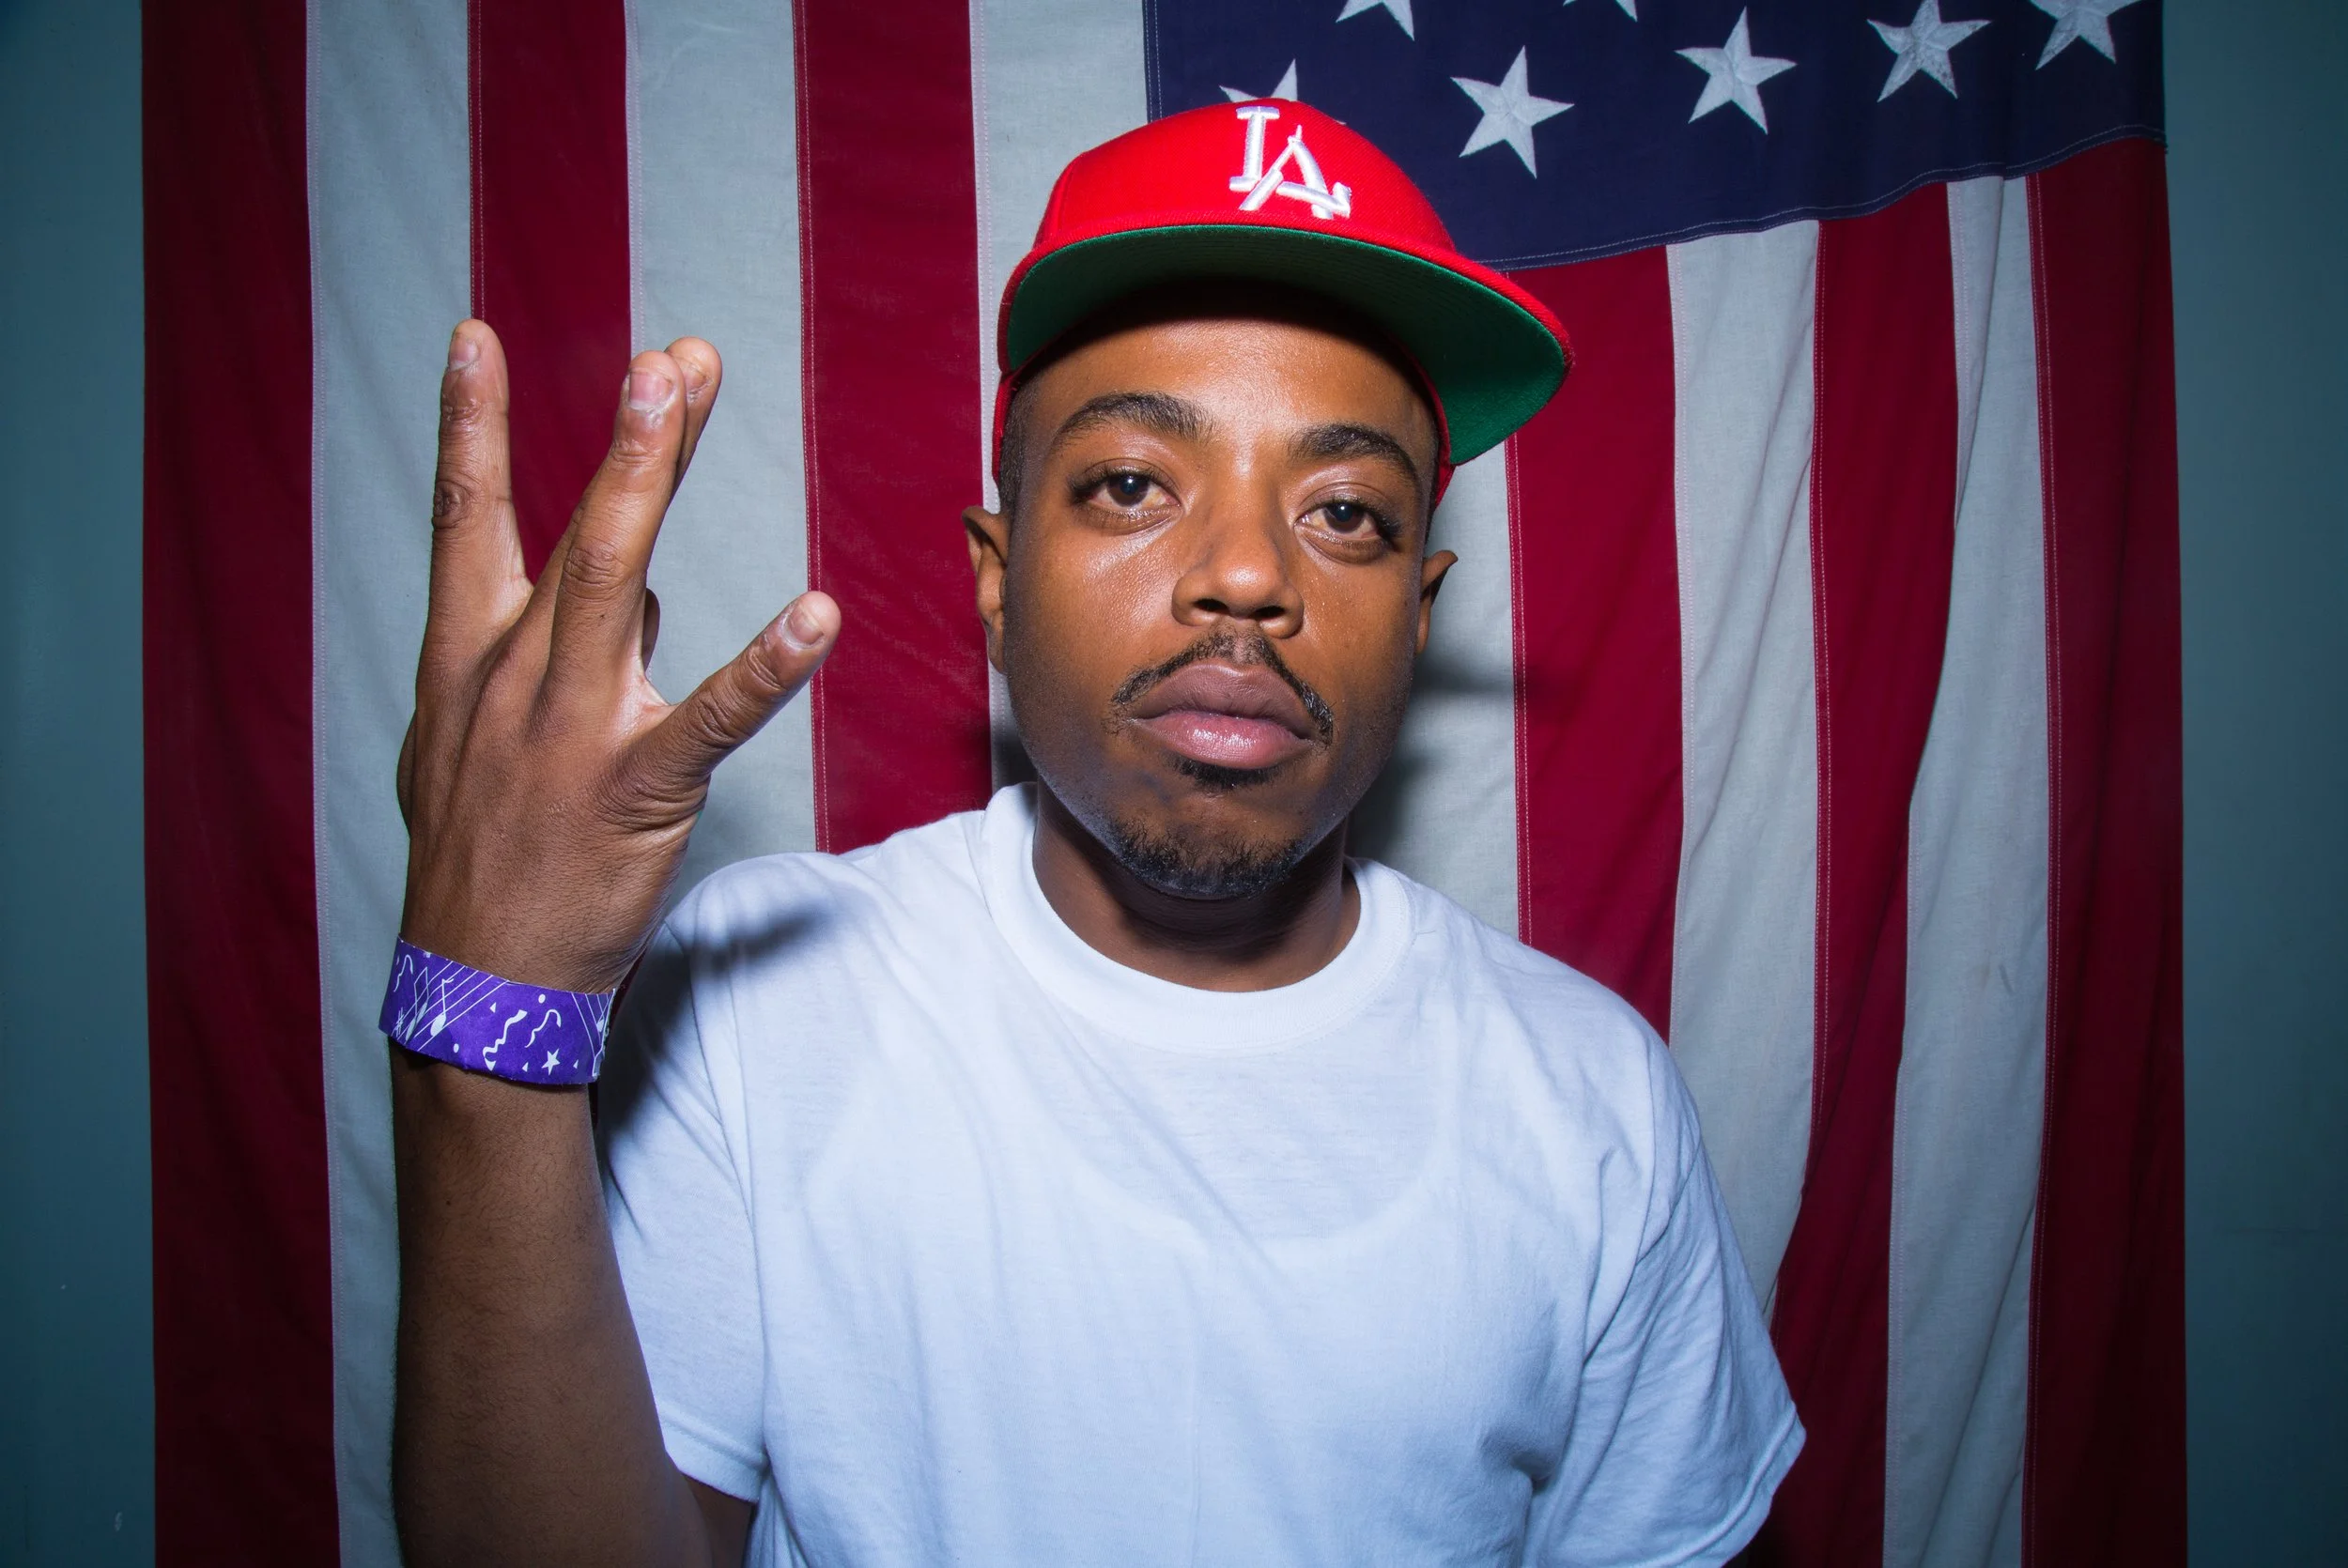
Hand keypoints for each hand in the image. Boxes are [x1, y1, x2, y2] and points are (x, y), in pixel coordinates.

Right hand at [396, 320, 837, 995]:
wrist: (476, 982)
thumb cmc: (487, 854)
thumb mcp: (481, 743)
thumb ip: (553, 656)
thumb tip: (638, 593)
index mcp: (469, 659)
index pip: (463, 520)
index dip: (467, 427)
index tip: (473, 336)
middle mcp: (513, 675)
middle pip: (575, 531)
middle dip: (625, 436)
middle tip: (669, 355)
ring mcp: (570, 728)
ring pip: (614, 582)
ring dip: (646, 478)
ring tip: (682, 393)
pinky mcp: (633, 788)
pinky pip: (709, 716)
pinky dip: (764, 665)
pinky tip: (815, 617)